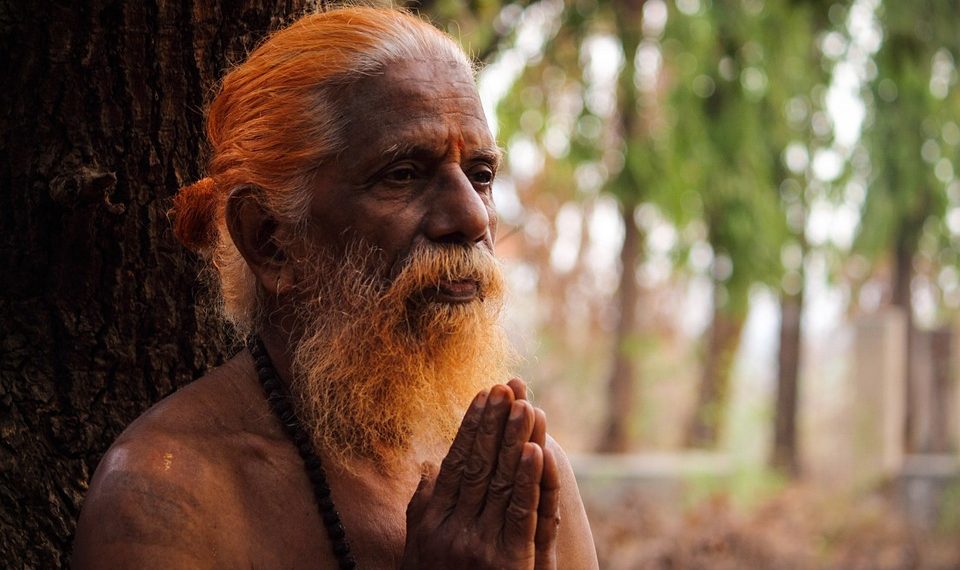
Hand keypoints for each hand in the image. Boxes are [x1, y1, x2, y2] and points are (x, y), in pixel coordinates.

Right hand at [400, 382, 559, 568]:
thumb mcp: (418, 552)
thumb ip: (423, 509)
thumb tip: (430, 467)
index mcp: (432, 522)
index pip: (455, 463)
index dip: (472, 427)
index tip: (484, 394)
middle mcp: (452, 530)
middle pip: (478, 465)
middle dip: (495, 423)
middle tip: (508, 387)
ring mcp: (478, 547)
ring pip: (500, 483)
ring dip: (514, 441)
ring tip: (525, 406)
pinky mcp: (507, 564)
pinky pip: (519, 515)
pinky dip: (527, 482)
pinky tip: (534, 452)